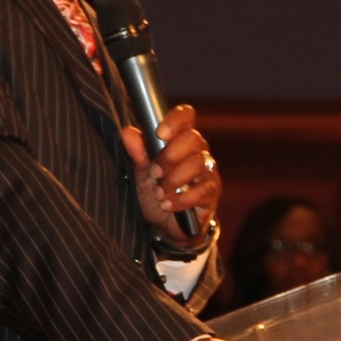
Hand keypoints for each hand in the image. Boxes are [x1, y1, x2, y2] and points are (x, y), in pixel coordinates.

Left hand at [121, 104, 219, 243]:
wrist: (164, 224)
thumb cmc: (154, 191)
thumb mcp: (141, 172)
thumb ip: (137, 152)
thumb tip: (128, 133)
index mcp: (180, 138)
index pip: (186, 116)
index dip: (175, 120)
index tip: (160, 133)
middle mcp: (198, 150)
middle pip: (193, 139)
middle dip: (169, 156)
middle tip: (154, 173)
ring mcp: (208, 171)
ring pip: (198, 164)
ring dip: (174, 179)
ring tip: (159, 192)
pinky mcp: (212, 193)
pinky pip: (203, 190)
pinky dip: (182, 199)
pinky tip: (168, 204)